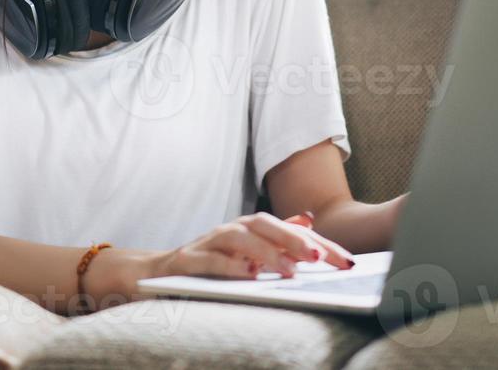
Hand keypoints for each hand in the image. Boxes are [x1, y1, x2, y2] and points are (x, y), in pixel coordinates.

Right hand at [81, 211, 355, 308]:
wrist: (150, 273)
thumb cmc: (203, 265)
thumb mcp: (243, 253)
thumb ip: (274, 236)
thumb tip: (308, 220)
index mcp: (247, 230)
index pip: (289, 231)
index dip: (319, 244)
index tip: (347, 261)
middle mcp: (229, 230)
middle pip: (266, 226)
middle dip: (297, 241)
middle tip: (322, 259)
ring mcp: (206, 242)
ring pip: (240, 240)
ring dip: (267, 252)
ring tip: (291, 270)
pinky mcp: (185, 261)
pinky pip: (209, 261)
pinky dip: (230, 266)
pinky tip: (248, 276)